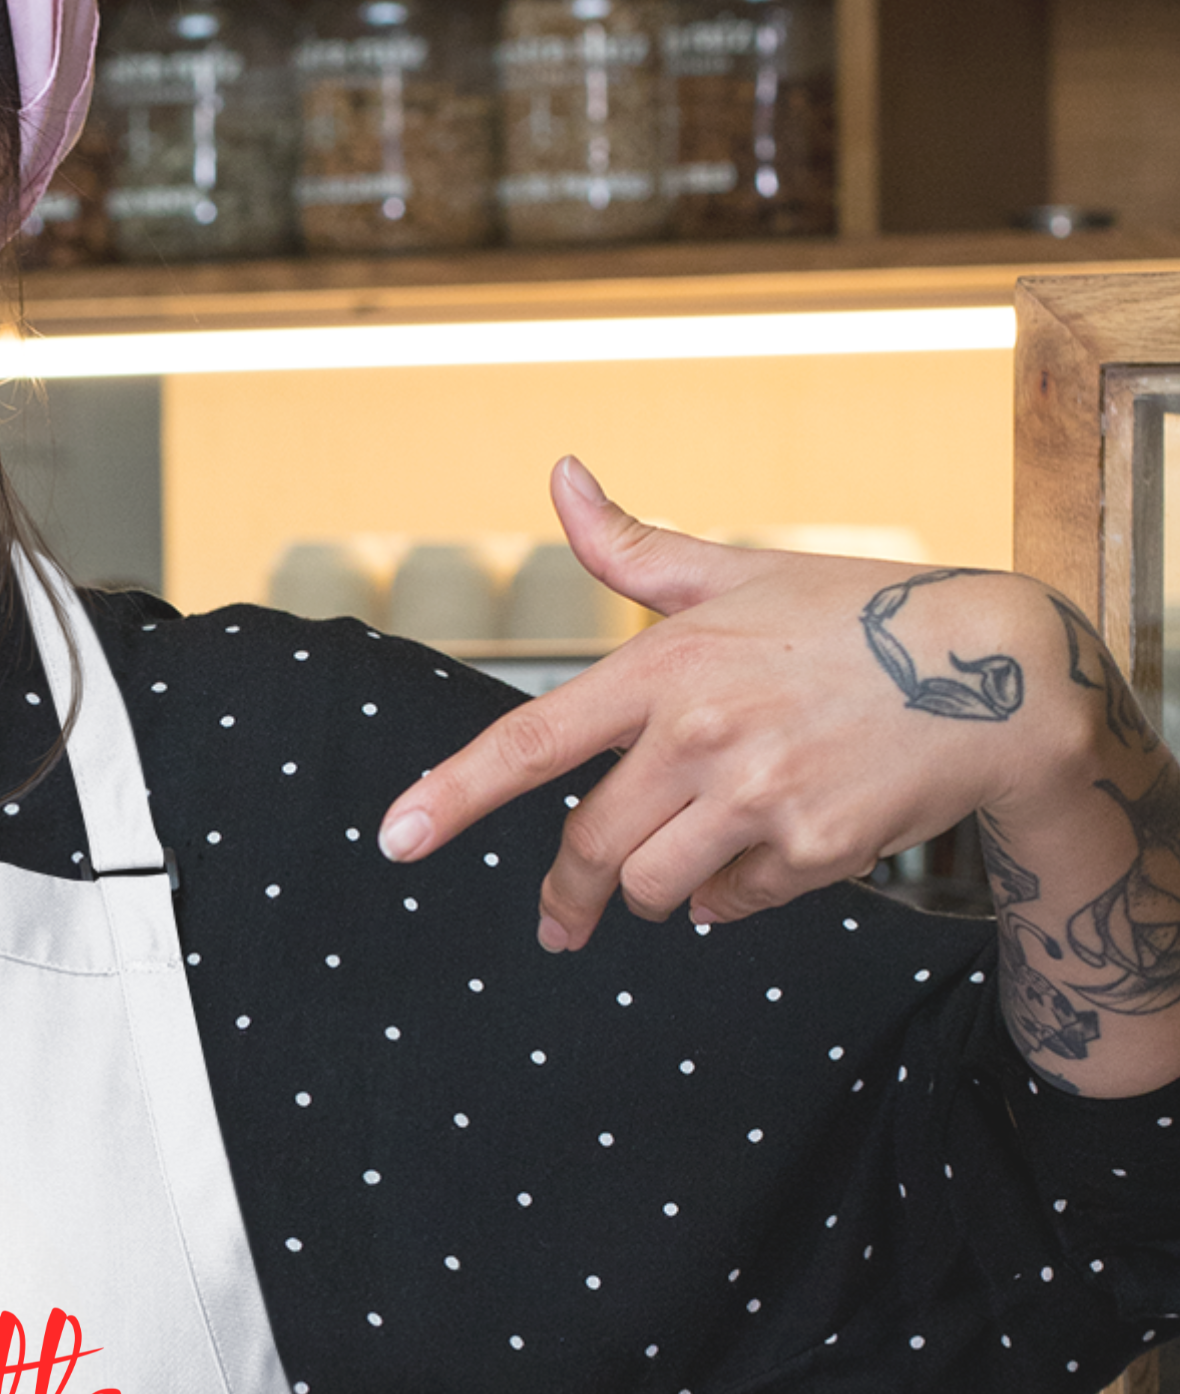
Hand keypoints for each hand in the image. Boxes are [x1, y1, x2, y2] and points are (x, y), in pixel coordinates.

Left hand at [373, 459, 1089, 951]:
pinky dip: (729, 897)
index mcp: (666, 665)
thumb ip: (633, 549)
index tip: (394, 839)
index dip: (453, 795)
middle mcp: (701, 733)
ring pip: (653, 888)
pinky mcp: (813, 850)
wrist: (999, 674)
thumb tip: (561, 474)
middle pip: (589, 845)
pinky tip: (766, 855)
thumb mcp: (738, 573)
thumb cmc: (854, 615)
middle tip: (562, 918)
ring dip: (655, 891)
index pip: (532, 740)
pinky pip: (729, 905)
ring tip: (689, 861)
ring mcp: (758, 796)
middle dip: (568, 892)